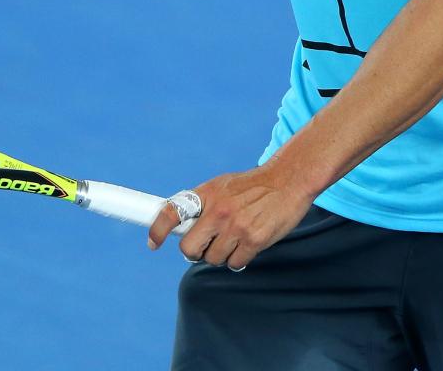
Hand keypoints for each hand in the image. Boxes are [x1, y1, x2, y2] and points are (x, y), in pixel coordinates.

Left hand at [147, 162, 316, 270]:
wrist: (289, 180)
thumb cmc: (253, 186)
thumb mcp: (222, 186)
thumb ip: (203, 204)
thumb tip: (180, 224)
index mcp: (207, 194)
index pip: (172, 212)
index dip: (158, 229)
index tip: (153, 242)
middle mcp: (218, 211)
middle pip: (189, 248)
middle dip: (195, 252)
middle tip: (206, 246)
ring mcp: (236, 227)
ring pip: (213, 259)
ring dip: (221, 255)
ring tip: (235, 239)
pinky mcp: (254, 240)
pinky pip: (235, 262)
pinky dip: (238, 259)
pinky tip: (247, 244)